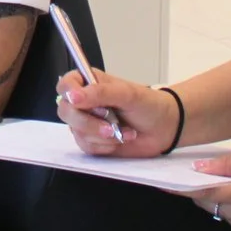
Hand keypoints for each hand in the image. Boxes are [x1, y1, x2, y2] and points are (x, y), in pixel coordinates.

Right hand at [54, 70, 179, 157]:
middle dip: (87, 122)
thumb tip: (73, 96)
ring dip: (101, 136)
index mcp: (89, 83)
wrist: (164, 128)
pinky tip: (121, 139)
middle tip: (110, 124)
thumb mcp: (127, 93)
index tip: (79, 101)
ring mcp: (87, 123)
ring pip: (76, 132)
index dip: (68, 93)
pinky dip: (105, 146)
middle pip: (65, 111)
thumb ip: (100, 93)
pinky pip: (87, 147)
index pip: (65, 85)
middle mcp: (84, 103)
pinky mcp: (93, 142)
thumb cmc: (148, 104)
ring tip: (123, 131)